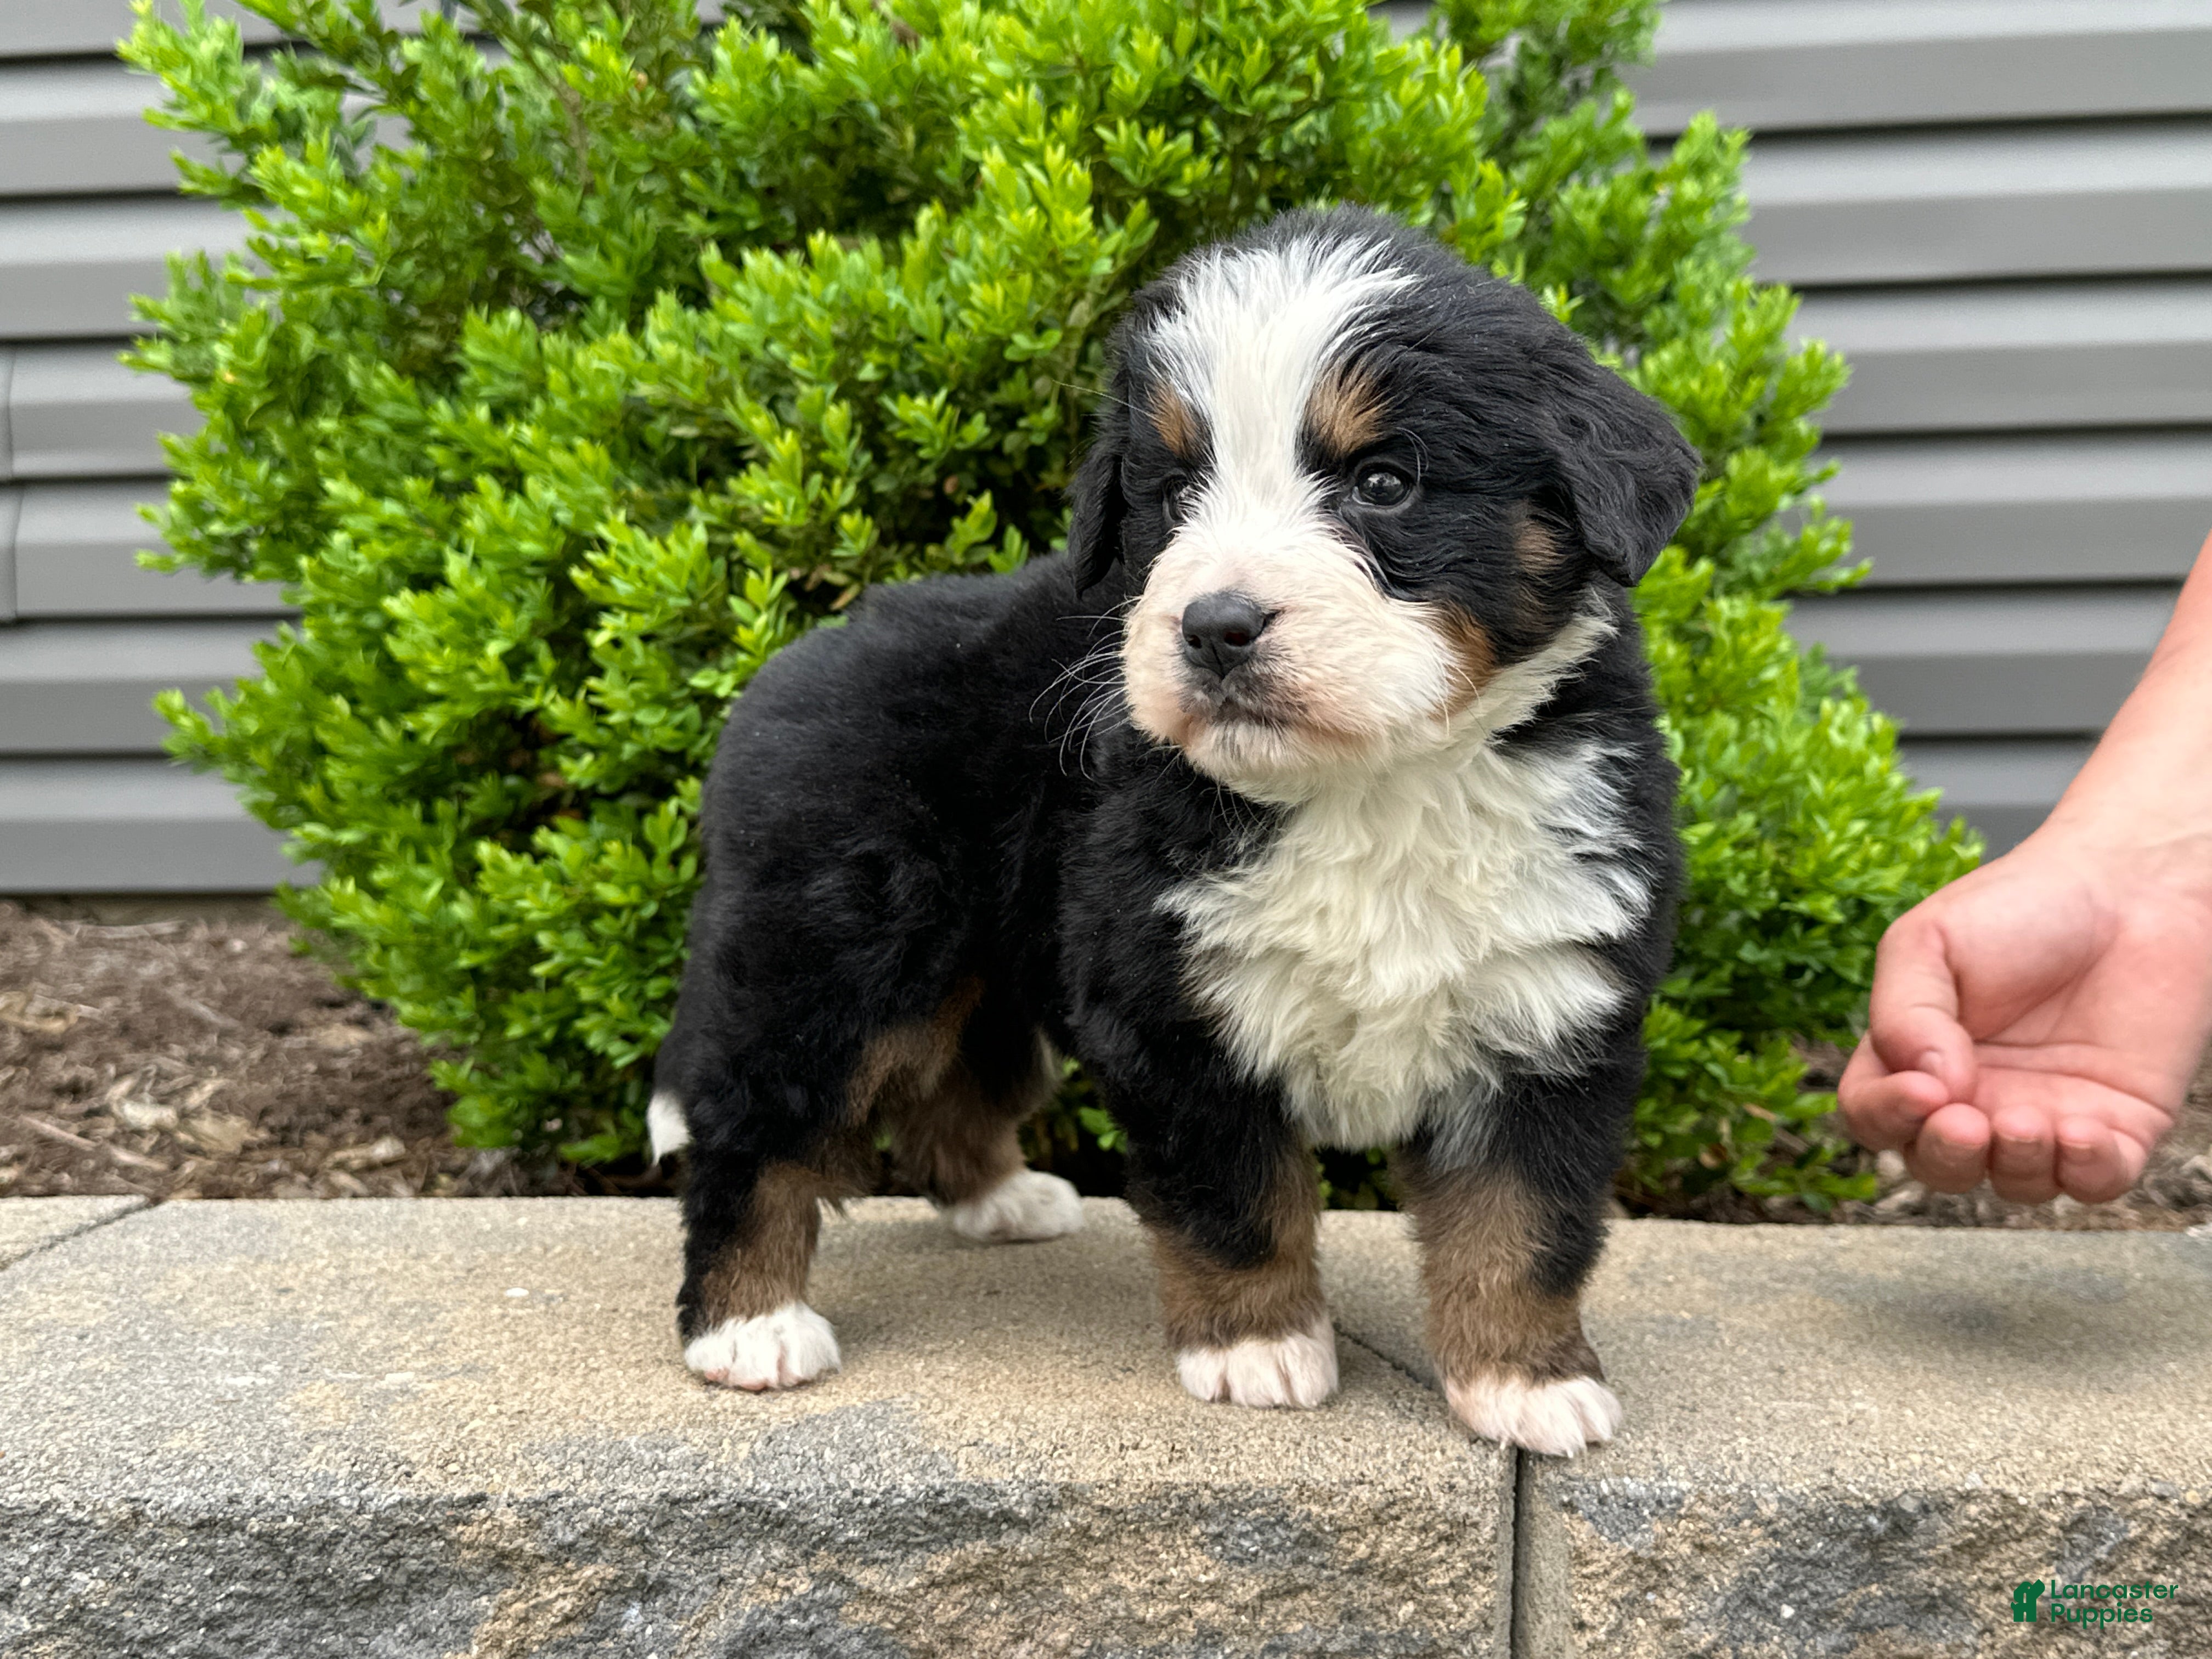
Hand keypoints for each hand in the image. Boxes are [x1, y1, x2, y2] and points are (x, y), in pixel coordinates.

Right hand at [1838, 828, 2211, 1203]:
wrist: (2131, 889)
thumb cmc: (2021, 907)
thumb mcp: (1929, 941)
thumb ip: (1905, 1010)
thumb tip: (1925, 1081)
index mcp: (1915, 1057)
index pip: (1874, 1114)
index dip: (1887, 1115)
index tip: (1923, 1087)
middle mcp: (1973, 1098)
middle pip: (1937, 1165)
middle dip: (1948, 1155)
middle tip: (1968, 1121)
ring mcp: (2043, 1116)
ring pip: (2014, 1183)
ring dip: (2015, 1165)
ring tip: (2028, 1121)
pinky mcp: (2117, 1125)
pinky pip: (2096, 1180)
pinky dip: (2087, 1171)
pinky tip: (2084, 1132)